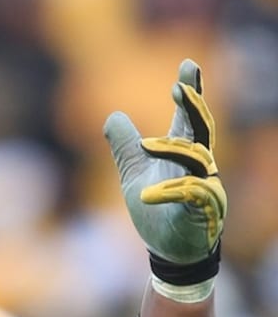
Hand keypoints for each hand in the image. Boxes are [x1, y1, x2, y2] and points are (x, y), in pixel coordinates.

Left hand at [104, 59, 226, 266]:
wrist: (167, 250)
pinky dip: (173, 192)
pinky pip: (194, 197)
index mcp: (183, 154)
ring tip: (147, 145)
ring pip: (198, 161)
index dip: (191, 93)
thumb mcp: (133, 173)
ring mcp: (205, 188)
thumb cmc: (156, 209)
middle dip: (193, 109)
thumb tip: (112, 116)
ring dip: (174, 151)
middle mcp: (199, 166)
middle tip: (179, 88)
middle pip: (201, 131)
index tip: (188, 66)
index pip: (189, 118)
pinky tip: (150, 194)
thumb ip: (124, 146)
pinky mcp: (202, 213)